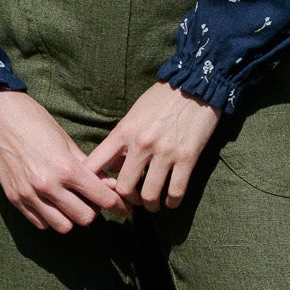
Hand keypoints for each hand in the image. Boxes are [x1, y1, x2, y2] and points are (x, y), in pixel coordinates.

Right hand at [0, 89, 131, 233]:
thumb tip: (107, 185)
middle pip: (85, 218)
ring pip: (63, 226)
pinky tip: (53, 204)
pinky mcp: (14, 199)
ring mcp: (29, 195)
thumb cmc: (35, 122)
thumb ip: (87, 166)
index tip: (123, 207)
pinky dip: (51, 218)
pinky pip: (40, 223)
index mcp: (66, 168)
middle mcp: (48, 186)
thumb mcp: (66, 141)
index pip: (102, 198)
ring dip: (72, 217)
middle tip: (93, 200)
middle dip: (94, 210)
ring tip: (72, 203)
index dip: (118, 205)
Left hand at [84, 80, 221, 213]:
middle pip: (124, 187)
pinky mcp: (187, 158)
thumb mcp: (134, 113)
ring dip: (150, 205)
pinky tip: (171, 201)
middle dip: (127, 200)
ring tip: (153, 205)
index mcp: (124, 131)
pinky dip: (172, 202)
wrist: (195, 84)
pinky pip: (176, 191)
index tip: (100, 191)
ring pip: (150, 194)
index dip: (93, 183)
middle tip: (133, 201)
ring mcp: (165, 152)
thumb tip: (113, 165)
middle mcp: (141, 144)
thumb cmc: (162, 98)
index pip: (96, 164)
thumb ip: (121, 139)